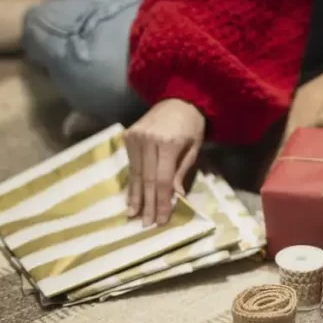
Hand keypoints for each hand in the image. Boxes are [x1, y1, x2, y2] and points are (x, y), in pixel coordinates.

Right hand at [125, 98, 205, 225]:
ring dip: (135, 196)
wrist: (179, 99)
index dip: (161, 201)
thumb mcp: (194, 149)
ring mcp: (135, 137)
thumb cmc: (192, 126)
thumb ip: (181, 172)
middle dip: (147, 204)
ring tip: (133, 215)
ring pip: (135, 173)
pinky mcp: (128, 136)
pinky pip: (130, 164)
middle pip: (147, 179)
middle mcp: (148, 140)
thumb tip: (174, 196)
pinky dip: (131, 182)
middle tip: (146, 224)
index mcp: (168, 144)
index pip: (162, 180)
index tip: (161, 219)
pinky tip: (130, 197)